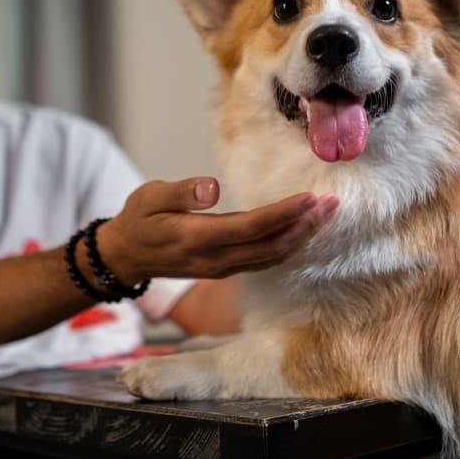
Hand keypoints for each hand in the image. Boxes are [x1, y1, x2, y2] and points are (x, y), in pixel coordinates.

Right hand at [95, 178, 338, 284]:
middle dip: (305, 226)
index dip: (283, 214)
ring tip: (326, 214)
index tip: (310, 198)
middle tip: (333, 203)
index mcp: (196, 239)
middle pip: (271, 247)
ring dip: (302, 237)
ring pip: (273, 257)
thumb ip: (180, 193)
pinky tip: (304, 230)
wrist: (126, 256)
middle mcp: (215, 260)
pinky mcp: (227, 269)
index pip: (250, 228)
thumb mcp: (148, 197)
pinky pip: (266, 261)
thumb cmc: (139, 219)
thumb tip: (212, 188)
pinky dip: (290, 245)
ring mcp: (222, 269)